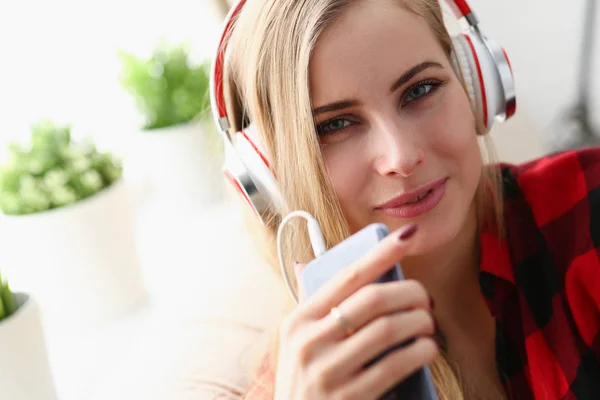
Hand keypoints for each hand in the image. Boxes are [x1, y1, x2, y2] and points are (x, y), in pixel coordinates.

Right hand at [274, 224, 438, 399]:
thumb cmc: (305, 380)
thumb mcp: (297, 341)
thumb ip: (312, 305)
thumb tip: (308, 261)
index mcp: (299, 320)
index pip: (347, 276)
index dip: (381, 254)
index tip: (408, 236)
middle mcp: (309, 342)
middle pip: (373, 300)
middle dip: (410, 292)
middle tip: (425, 298)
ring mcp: (328, 372)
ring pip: (389, 329)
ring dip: (420, 321)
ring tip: (428, 323)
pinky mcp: (349, 398)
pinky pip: (396, 364)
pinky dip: (420, 350)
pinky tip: (427, 348)